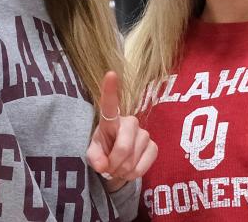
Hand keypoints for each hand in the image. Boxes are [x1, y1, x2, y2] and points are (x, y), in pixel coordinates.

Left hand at [86, 71, 157, 191]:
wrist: (118, 162)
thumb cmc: (104, 151)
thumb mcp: (93, 153)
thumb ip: (94, 157)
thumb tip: (103, 165)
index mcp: (110, 120)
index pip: (110, 104)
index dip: (110, 90)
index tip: (110, 74)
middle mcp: (129, 122)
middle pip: (123, 147)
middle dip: (114, 165)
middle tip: (109, 168)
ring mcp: (144, 133)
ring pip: (132, 161)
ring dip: (122, 171)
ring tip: (119, 167)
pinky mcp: (154, 146)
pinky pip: (144, 166)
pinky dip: (134, 174)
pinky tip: (130, 169)